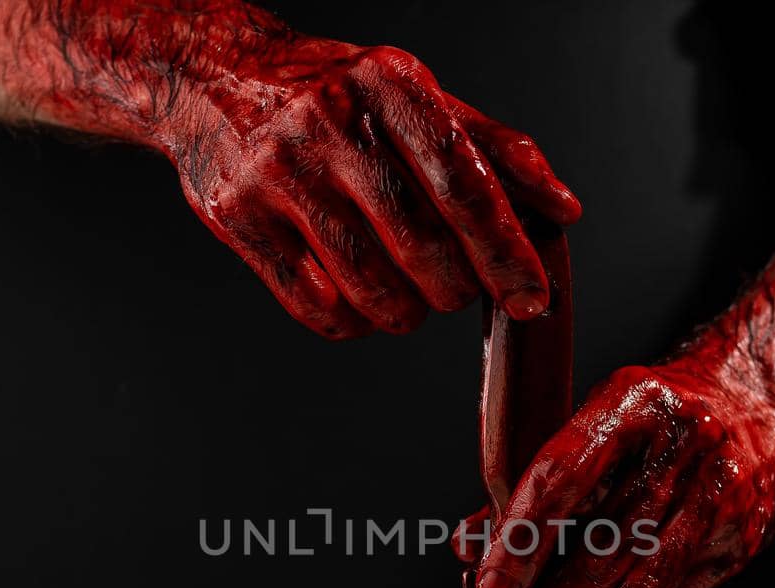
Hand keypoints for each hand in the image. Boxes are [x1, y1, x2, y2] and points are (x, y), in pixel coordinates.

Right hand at [0, 2, 580, 338]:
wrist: (212, 79)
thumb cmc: (333, 93)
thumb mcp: (416, 96)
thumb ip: (493, 150)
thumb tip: (562, 210)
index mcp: (388, 83)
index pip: (465, 184)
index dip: (506, 252)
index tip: (533, 299)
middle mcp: (331, 122)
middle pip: (422, 248)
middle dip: (455, 290)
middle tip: (455, 288)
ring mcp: (277, 172)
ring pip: (370, 290)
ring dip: (405, 314)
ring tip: (407, 296)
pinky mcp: (236, 218)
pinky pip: (315, 308)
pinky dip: (351, 322)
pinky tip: (356, 299)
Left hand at [462, 352, 774, 587]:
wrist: (762, 401)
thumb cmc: (658, 416)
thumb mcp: (596, 422)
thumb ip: (531, 484)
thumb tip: (467, 544)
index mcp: (632, 405)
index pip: (565, 477)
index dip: (522, 539)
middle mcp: (680, 451)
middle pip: (602, 550)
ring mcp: (715, 500)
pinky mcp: (738, 544)